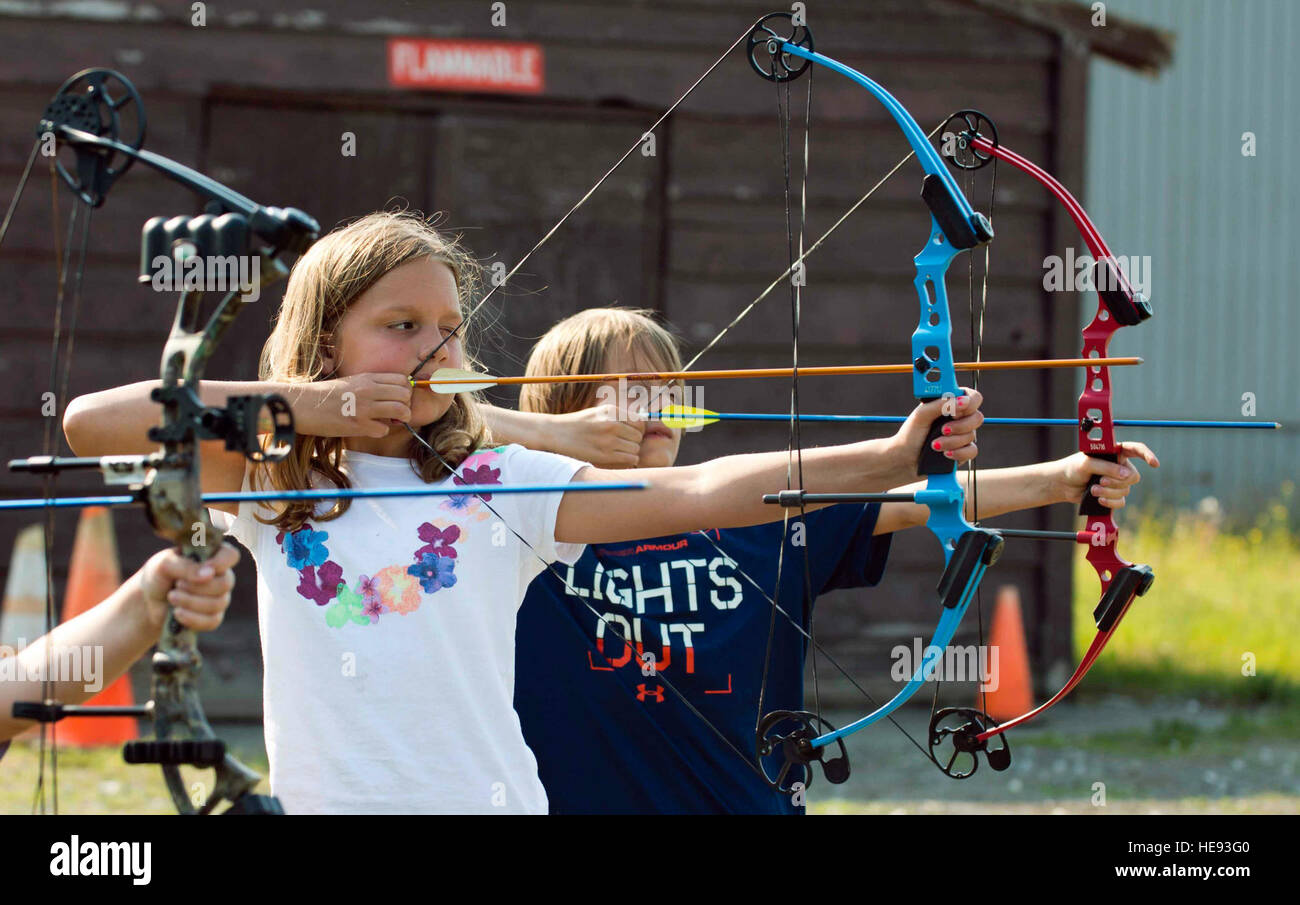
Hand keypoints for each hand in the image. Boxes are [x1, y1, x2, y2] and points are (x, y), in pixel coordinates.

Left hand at [139, 542, 240, 631]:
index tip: (204, 567)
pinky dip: (192, 618)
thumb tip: (210, 574)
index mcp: (212, 556)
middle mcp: (220, 576)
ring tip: (172, 597)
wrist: (148, 602)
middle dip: (197, 587)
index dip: (221, 563)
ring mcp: (219, 597)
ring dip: (190, 602)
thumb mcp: (165, 565)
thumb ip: (186, 567)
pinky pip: (212, 621)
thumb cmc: (158, 576)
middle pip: (225, 583)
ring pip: (218, 604)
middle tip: (177, 584)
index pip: (231, 556)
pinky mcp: (213, 617)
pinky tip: (177, 613)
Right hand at [295, 373, 413, 438]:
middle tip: (398, 413)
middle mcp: (368, 390)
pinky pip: (384, 430)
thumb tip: (393, 396)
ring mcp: (364, 407)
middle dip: (406, 405)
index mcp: (367, 378)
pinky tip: (370, 429)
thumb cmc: (325, 395)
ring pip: (401, 410)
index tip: (399, 398)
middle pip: (406, 394)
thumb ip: (371, 386)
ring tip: (391, 421)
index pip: (402, 379)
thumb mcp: (350, 382)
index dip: (405, 391)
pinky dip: (381, 431)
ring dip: (401, 419)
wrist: (302, 405)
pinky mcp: (358, 425)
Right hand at [551, 403, 646, 467]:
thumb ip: (618, 416)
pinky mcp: (604, 455)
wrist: (556, 433)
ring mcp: (608, 440)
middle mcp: (611, 423)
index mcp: (611, 411)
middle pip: (638, 436)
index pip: (639, 421)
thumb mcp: (598, 413)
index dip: (637, 429)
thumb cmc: (579, 424)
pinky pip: (630, 458)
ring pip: (636, 448)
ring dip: (631, 451)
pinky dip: (628, 460)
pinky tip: (618, 458)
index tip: (630, 434)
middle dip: (634, 441)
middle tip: (623, 444)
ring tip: (619, 451)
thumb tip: (641, 424)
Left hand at [895, 388, 984, 474]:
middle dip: (961, 425)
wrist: (905, 460)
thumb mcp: (921, 415)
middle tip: (944, 430)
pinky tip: (945, 454)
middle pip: (977, 417)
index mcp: (950, 404)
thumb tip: (961, 401)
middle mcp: (959, 419)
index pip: (972, 397)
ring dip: (952, 441)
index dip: (969, 402)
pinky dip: (958, 453)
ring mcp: (962, 436)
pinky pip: (972, 451)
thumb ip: (940, 404)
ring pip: (972, 435)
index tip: (956, 411)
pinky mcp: (963, 452)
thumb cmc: (910, 435)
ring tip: (934, 445)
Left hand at [1058, 441, 1158, 508]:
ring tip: (1093, 489)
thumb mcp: (1086, 463)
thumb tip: (1126, 475)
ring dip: (1109, 492)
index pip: (1136, 449)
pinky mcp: (1112, 495)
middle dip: (1117, 481)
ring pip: (1125, 490)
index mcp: (1115, 452)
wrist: (1063, 484)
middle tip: (1101, 481)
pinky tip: (1099, 500)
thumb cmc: (1073, 468)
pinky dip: (1110, 502)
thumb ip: (1106, 467)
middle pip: (1132, 476)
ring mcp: (1116, 482)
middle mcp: (1119, 466)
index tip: (1154, 463)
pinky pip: (1120, 502)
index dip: (1147, 455)